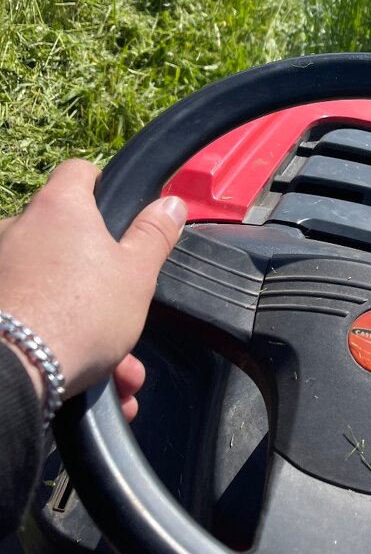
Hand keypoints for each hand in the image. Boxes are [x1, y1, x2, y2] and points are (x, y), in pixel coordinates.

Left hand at [0, 159, 186, 416]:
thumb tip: (171, 203)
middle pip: (66, 238)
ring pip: (52, 287)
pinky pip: (31, 315)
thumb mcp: (137, 274)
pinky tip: (90, 381)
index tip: (118, 210)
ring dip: (84, 321)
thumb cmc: (79, 312)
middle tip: (126, 314)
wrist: (11, 373)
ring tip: (117, 369)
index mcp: (59, 207)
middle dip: (100, 279)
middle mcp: (18, 228)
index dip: (101, 185)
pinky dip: (57, 341)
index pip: (78, 172)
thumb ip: (155, 235)